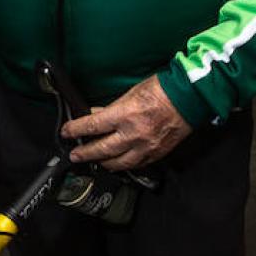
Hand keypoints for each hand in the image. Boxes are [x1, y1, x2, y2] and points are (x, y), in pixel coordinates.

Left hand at [61, 76, 191, 170]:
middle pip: (101, 150)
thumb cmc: (162, 91)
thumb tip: (96, 114)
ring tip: (95, 161)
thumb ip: (112, 107)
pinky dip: (124, 164)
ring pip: (118, 163)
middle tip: (75, 155)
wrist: (189, 98)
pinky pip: (136, 164)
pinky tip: (118, 163)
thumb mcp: (131, 93)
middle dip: (84, 153)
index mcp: (125, 115)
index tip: (67, 132)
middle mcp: (133, 134)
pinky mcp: (157, 153)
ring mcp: (146, 147)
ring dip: (103, 163)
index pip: (92, 126)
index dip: (76, 130)